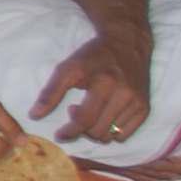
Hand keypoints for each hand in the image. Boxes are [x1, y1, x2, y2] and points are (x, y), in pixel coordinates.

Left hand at [32, 34, 153, 148]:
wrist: (127, 44)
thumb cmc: (93, 56)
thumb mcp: (67, 68)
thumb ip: (50, 92)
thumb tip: (34, 115)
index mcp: (104, 83)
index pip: (85, 119)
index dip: (69, 131)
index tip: (59, 134)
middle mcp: (125, 94)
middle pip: (97, 131)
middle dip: (81, 129)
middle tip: (74, 111)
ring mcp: (138, 102)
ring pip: (111, 136)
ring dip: (95, 132)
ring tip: (90, 113)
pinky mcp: (145, 108)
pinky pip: (125, 135)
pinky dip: (111, 132)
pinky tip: (104, 117)